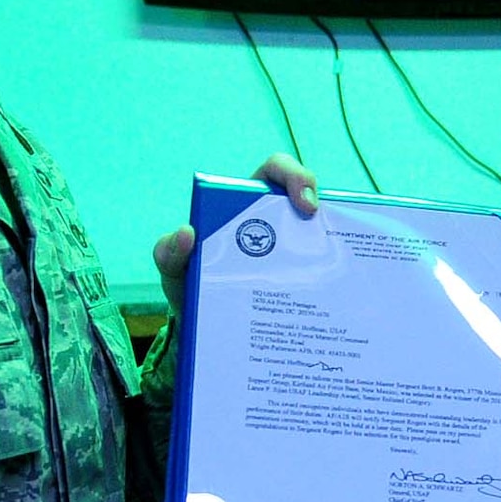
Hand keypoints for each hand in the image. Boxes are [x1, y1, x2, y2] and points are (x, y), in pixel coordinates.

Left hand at [152, 153, 321, 312]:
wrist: (201, 329)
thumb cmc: (189, 286)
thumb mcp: (174, 269)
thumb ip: (168, 252)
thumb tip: (187, 232)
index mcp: (244, 205)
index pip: (275, 171)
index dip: (293, 176)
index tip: (302, 201)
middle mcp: (272, 221)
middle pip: (306, 193)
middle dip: (314, 195)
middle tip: (313, 216)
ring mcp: (289, 250)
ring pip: (320, 233)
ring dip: (329, 240)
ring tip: (330, 260)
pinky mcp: (298, 278)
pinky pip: (319, 271)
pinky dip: (329, 278)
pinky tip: (332, 294)